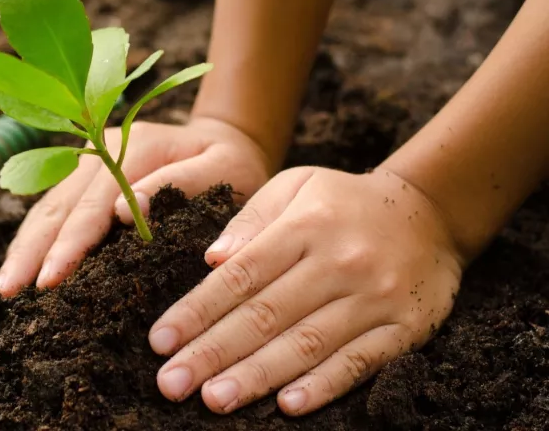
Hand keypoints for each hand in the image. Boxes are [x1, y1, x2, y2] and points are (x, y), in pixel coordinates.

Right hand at [0, 117, 271, 296]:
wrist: (224, 139)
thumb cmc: (231, 164)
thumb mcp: (224, 169)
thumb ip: (183, 183)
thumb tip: (125, 212)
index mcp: (134, 147)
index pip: (94, 203)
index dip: (70, 243)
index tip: (50, 280)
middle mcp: (99, 150)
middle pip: (57, 206)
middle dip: (29, 254)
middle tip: (4, 297)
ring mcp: (86, 162)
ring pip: (45, 209)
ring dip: (21, 251)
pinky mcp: (82, 178)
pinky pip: (50, 211)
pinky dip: (31, 242)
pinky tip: (16, 271)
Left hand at [149, 167, 464, 415]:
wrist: (430, 212)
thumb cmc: (344, 202)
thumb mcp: (296, 185)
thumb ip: (252, 219)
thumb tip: (211, 259)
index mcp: (305, 226)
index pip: (240, 275)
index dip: (197, 311)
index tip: (160, 340)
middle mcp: (338, 262)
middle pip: (266, 315)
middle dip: (213, 352)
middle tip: (172, 384)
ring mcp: (375, 297)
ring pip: (307, 343)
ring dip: (257, 376)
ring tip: (214, 398)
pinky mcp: (405, 327)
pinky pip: (360, 361)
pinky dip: (324, 385)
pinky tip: (288, 405)